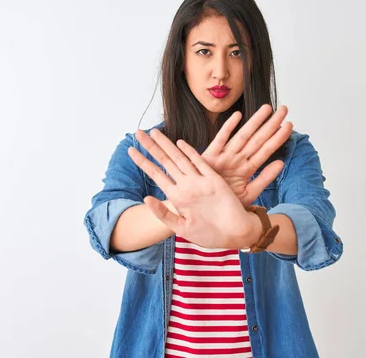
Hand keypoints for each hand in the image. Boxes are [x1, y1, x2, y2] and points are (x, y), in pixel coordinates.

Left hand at [127, 129, 257, 248]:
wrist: (234, 235)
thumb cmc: (210, 234)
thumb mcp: (182, 228)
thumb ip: (163, 214)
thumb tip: (146, 199)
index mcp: (177, 196)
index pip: (156, 174)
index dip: (143, 162)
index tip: (131, 150)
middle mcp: (186, 185)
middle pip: (165, 161)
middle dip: (151, 146)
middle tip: (137, 132)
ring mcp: (200, 181)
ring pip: (180, 158)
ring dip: (167, 145)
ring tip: (154, 131)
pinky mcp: (214, 180)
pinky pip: (201, 163)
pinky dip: (191, 153)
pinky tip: (180, 143)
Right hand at [202, 104, 292, 205]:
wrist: (206, 209)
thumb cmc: (225, 200)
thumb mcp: (249, 193)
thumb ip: (264, 178)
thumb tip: (281, 162)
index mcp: (247, 168)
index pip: (266, 150)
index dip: (278, 137)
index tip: (290, 125)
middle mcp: (238, 159)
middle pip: (258, 139)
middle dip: (271, 124)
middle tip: (284, 109)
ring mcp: (224, 157)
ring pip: (242, 136)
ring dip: (255, 122)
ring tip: (267, 108)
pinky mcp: (210, 158)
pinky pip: (220, 141)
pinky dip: (227, 129)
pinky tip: (237, 116)